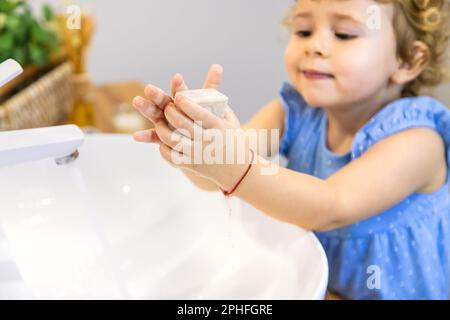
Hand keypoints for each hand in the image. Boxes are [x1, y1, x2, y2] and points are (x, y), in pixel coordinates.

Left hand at [152, 67, 250, 190]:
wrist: (239, 171)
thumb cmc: (235, 142)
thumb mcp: (232, 122)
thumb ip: (220, 105)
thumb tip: (210, 84)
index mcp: (218, 128)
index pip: (199, 114)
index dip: (186, 104)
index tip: (177, 96)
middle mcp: (207, 141)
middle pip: (181, 124)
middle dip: (170, 112)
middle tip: (167, 107)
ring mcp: (197, 154)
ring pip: (172, 140)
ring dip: (162, 128)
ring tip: (160, 122)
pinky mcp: (191, 165)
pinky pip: (170, 156)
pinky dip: (163, 147)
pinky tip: (163, 140)